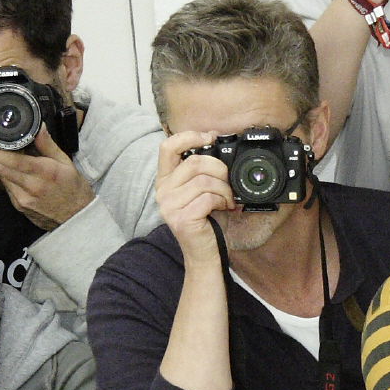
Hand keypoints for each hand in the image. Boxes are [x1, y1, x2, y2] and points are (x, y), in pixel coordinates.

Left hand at [0, 123, 93, 229]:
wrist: (77, 217)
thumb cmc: (74, 189)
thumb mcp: (66, 162)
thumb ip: (48, 145)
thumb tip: (38, 127)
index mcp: (43, 172)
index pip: (10, 159)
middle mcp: (30, 187)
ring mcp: (22, 199)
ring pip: (0, 177)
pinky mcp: (19, 206)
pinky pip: (6, 187)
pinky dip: (3, 175)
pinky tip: (5, 167)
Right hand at [155, 131, 234, 265]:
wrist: (204, 253)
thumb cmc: (206, 220)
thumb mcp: (202, 189)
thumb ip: (202, 169)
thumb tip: (215, 140)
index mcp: (165, 180)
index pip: (167, 147)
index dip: (189, 137)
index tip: (209, 137)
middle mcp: (162, 192)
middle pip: (194, 162)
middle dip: (219, 170)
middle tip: (227, 183)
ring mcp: (169, 206)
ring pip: (204, 180)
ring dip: (224, 189)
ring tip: (227, 199)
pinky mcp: (181, 218)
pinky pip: (208, 197)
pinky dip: (223, 201)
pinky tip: (224, 208)